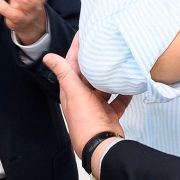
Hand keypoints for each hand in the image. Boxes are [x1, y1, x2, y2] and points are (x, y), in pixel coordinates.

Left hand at [44, 33, 130, 160]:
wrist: (102, 145)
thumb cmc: (86, 120)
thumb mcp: (74, 93)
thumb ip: (64, 74)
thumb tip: (47, 56)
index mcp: (72, 91)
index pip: (72, 65)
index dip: (76, 48)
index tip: (84, 33)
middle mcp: (83, 97)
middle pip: (89, 74)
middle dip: (96, 59)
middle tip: (105, 43)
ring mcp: (97, 106)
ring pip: (105, 85)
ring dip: (110, 75)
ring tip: (119, 60)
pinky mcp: (110, 113)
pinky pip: (119, 99)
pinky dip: (125, 92)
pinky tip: (131, 83)